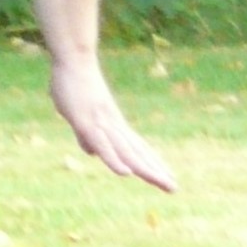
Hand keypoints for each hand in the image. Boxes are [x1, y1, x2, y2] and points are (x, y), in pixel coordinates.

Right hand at [49, 54, 177, 192]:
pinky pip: (103, 146)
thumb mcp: (79, 116)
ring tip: (162, 183)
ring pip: (126, 152)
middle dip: (155, 171)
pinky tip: (126, 173)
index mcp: (113, 124)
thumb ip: (86, 135)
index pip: (136, 148)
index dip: (150, 163)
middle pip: (137, 152)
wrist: (72, 58)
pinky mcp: (87, 123)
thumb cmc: (74, 84)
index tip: (166, 178)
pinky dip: (114, 160)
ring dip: (144, 169)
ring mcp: (102, 124)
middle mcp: (113, 125)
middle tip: (174, 188)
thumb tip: (91, 151)